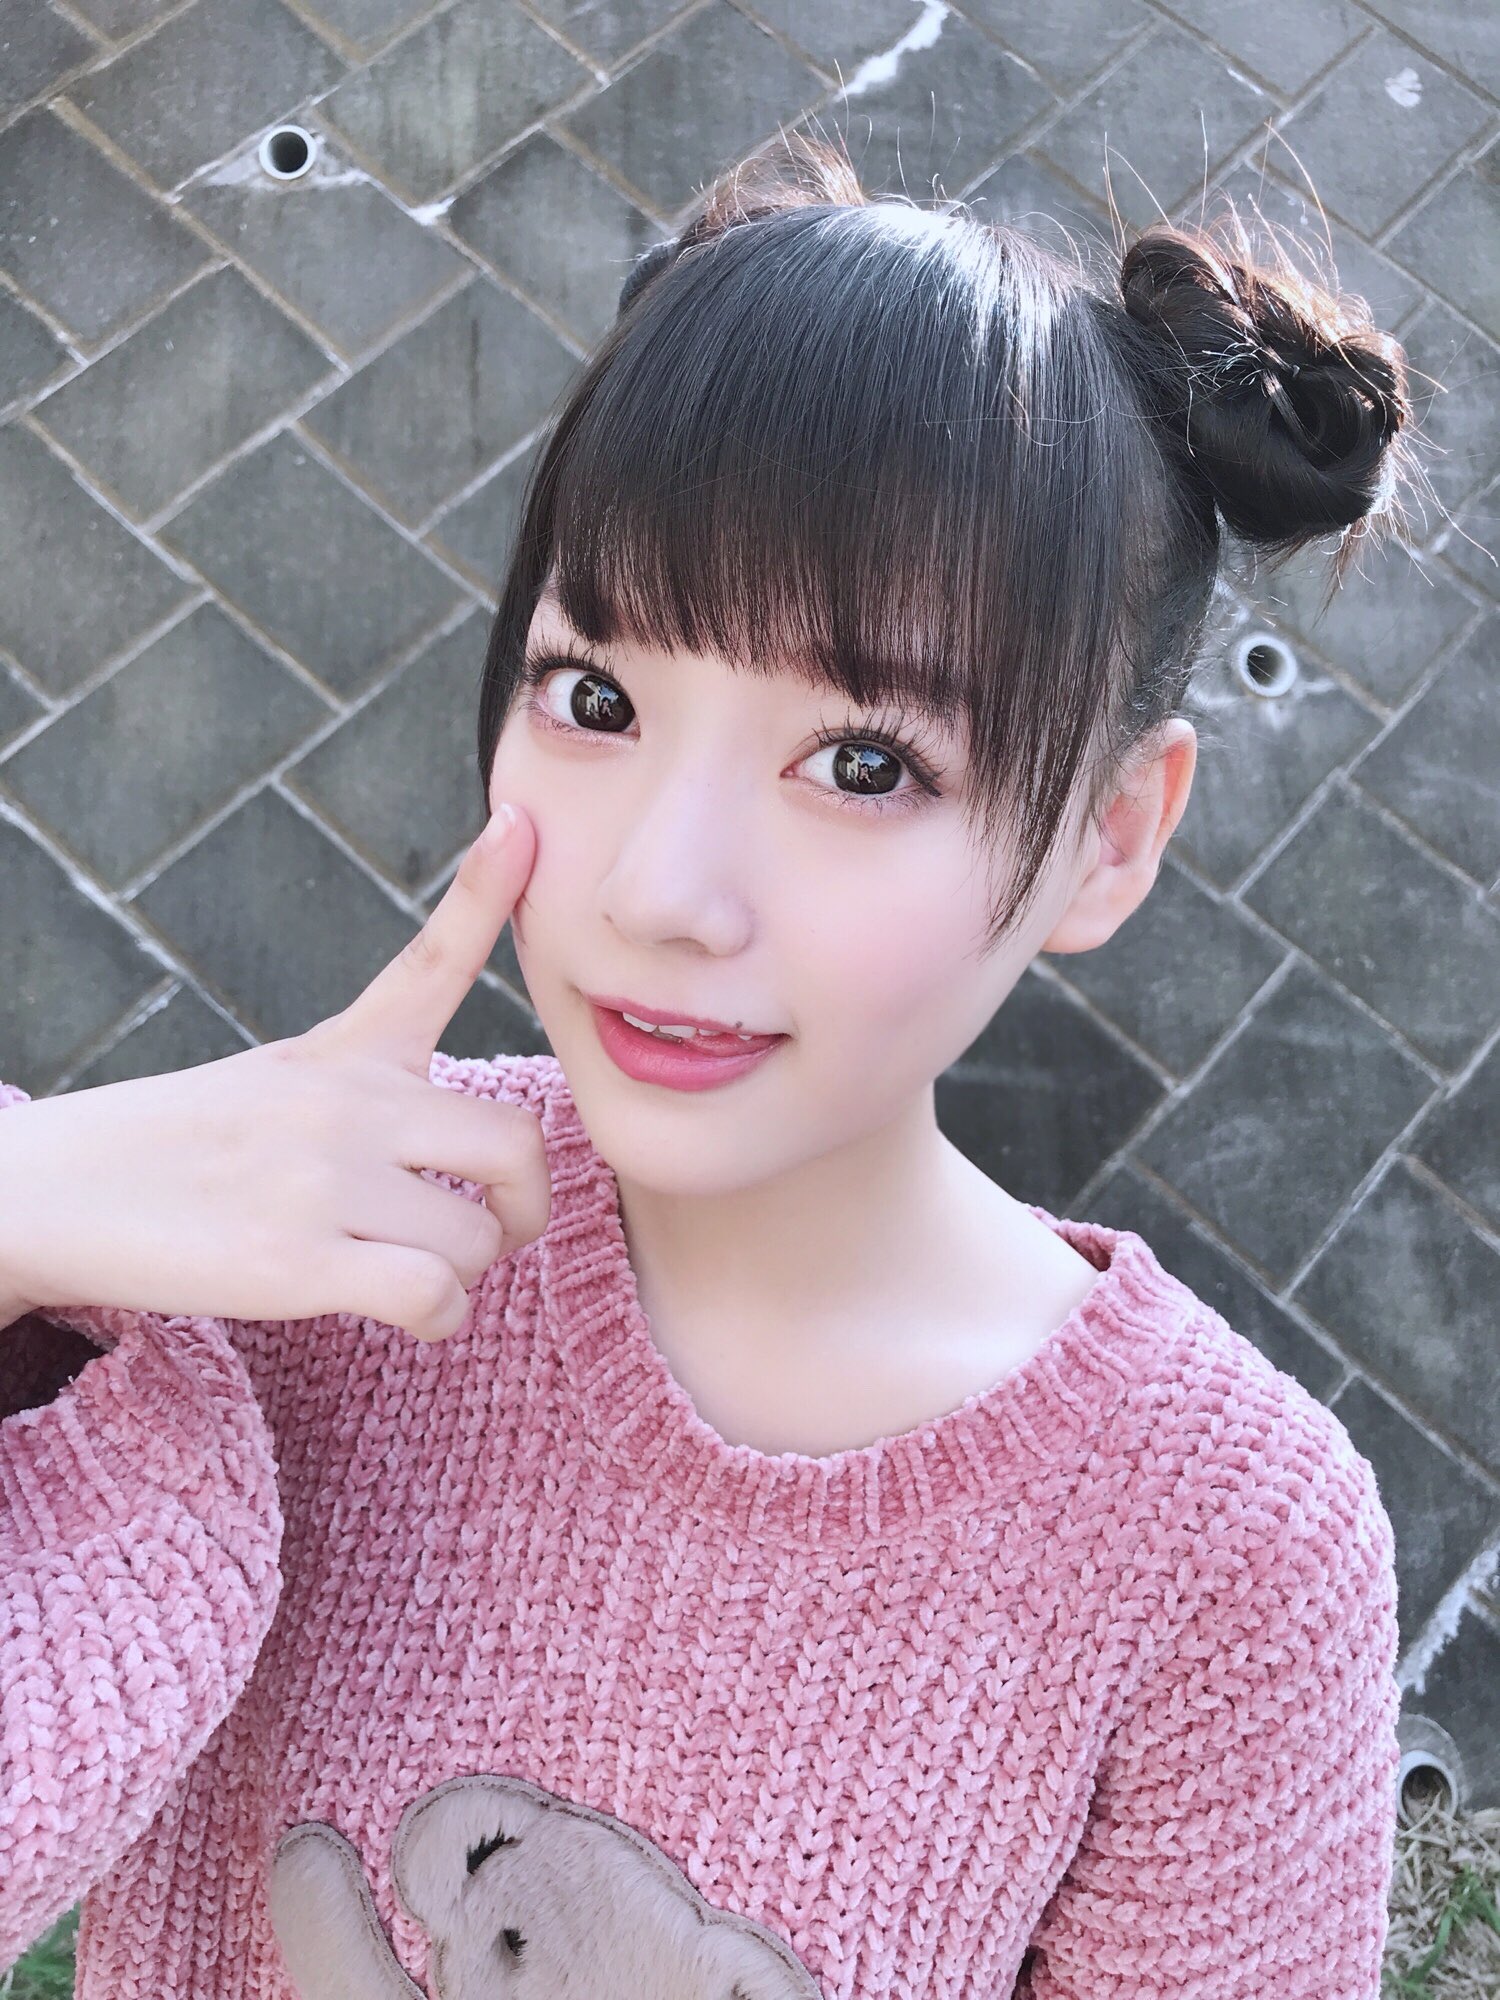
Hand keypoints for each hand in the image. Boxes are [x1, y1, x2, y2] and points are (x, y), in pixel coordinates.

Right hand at [0, 804, 548, 1342]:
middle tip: (496, 1228)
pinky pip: (434, 1295)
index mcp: (341, 1056)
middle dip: (525, 1204)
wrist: (49, 1195)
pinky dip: (440, 1319)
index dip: (485, 891)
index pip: (430, 962)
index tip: (520, 823)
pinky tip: (409, 1315)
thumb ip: (368, 1080)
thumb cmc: (176, 1148)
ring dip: (466, 1275)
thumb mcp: (276, 1079)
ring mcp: (322, 1180)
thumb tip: (453, 1128)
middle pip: (515, 1142)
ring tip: (420, 1278)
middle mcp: (344, 1104)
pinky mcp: (295, 1260)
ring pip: (477, 1237)